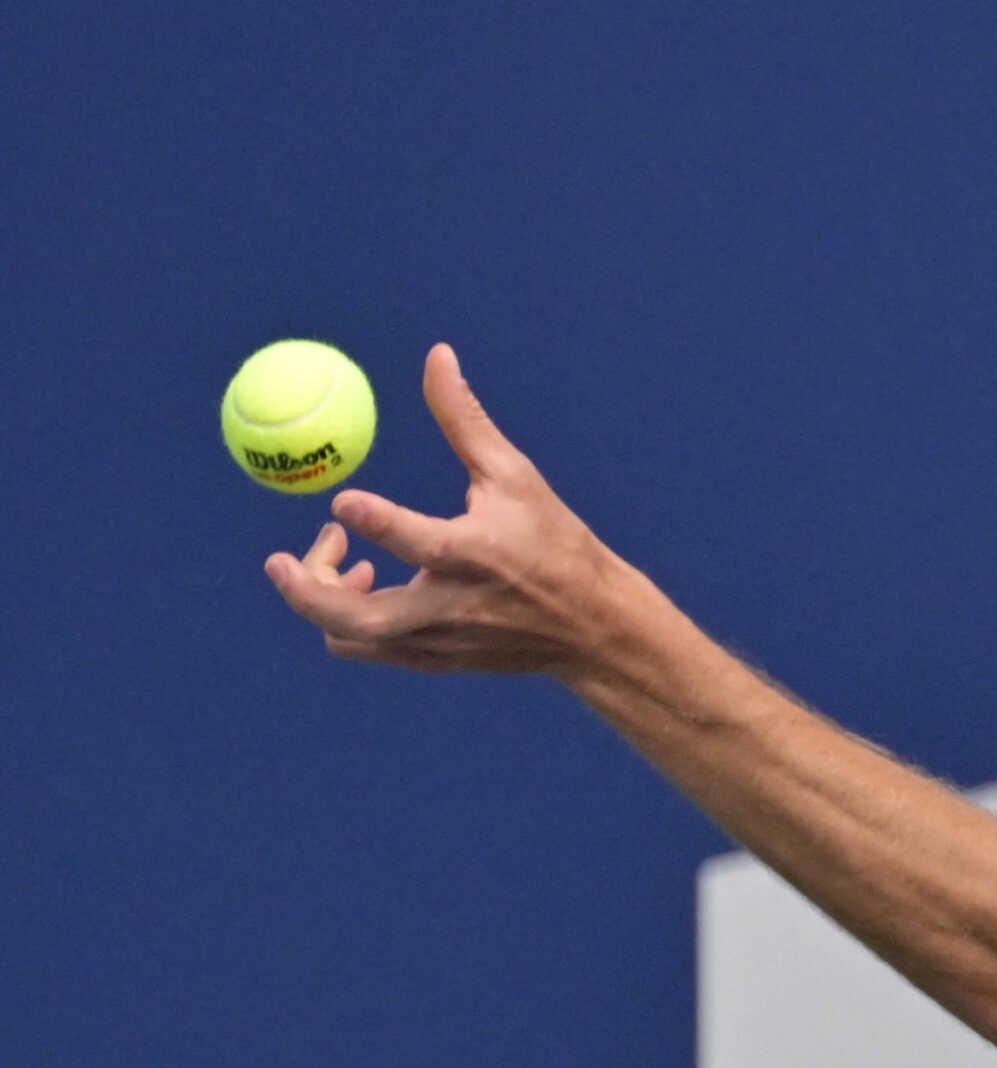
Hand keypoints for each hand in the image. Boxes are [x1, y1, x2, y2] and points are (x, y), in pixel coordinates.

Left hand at [263, 343, 635, 678]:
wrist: (592, 629)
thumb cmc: (554, 542)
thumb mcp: (515, 477)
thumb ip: (464, 420)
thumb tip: (437, 355)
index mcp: (476, 555)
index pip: (418, 542)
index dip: (375, 522)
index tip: (342, 504)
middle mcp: (452, 606)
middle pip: (358, 617)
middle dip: (307, 591)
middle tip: (279, 559)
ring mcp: (440, 639)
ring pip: (351, 637)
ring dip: (324, 600)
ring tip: (338, 560)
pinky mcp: (436, 659)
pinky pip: (368, 647)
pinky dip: (347, 620)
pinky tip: (365, 583)